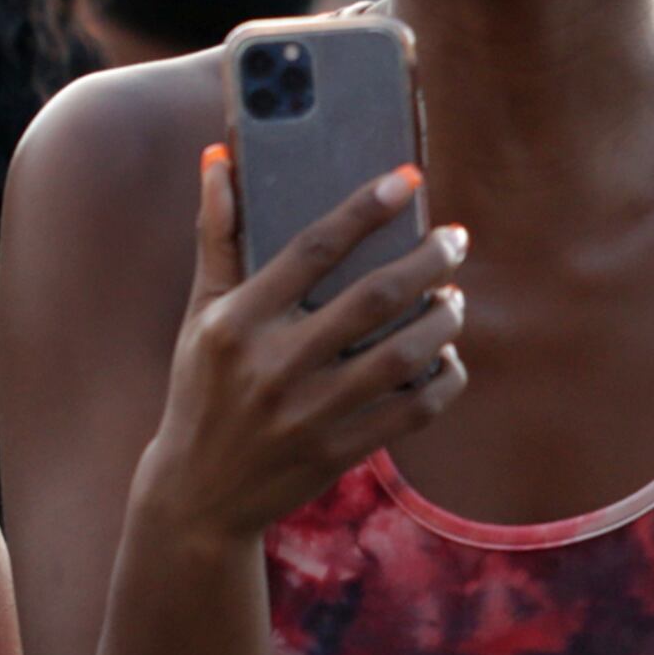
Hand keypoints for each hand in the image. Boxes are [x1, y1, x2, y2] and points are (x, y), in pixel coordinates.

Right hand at [134, 149, 468, 546]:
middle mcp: (273, 364)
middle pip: (373, 297)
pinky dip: (444, 379)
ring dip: (445, 317)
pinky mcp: (338, 451)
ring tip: (454, 296)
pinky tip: (448, 358)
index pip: (311, 249)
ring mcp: (309, 412)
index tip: (406, 179)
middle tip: (454, 239)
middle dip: (427, 259)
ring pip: (404, 352)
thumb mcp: (199, 314)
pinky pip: (413, 409)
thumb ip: (216, 238)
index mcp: (235, 322)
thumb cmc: (201, 387)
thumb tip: (219, 161)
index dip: (364, 209)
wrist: (199, 493)